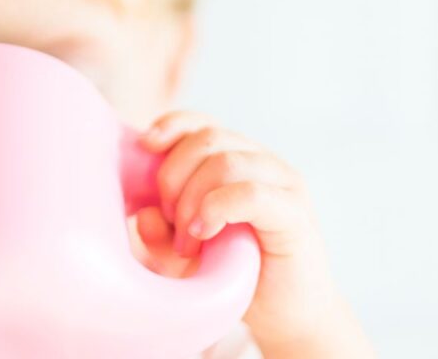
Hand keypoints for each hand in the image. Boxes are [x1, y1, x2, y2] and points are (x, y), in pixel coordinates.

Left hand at [135, 111, 372, 357]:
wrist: (287, 315)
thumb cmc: (236, 276)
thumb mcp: (185, 256)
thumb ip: (161, 234)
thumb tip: (142, 213)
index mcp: (236, 159)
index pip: (201, 123)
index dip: (171, 127)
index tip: (145, 147)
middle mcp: (261, 162)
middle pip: (207, 138)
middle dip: (174, 175)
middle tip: (169, 220)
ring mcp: (282, 184)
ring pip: (225, 161)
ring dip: (192, 198)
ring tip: (188, 239)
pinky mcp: (295, 213)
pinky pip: (249, 192)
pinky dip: (217, 208)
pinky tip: (204, 232)